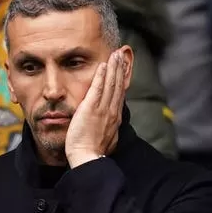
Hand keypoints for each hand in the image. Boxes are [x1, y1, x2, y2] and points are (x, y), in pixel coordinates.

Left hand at [65, 50, 125, 167]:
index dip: (122, 79)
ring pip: (111, 84)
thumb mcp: (107, 140)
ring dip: (114, 67)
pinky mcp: (91, 109)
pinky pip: (98, 89)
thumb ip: (109, 131)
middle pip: (118, 85)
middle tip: (122, 53)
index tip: (124, 68)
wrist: (87, 158)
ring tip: (116, 54)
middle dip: (121, 68)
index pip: (120, 94)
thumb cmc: (93, 153)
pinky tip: (103, 64)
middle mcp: (112, 112)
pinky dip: (101, 76)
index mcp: (115, 119)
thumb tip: (112, 129)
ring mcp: (103, 109)